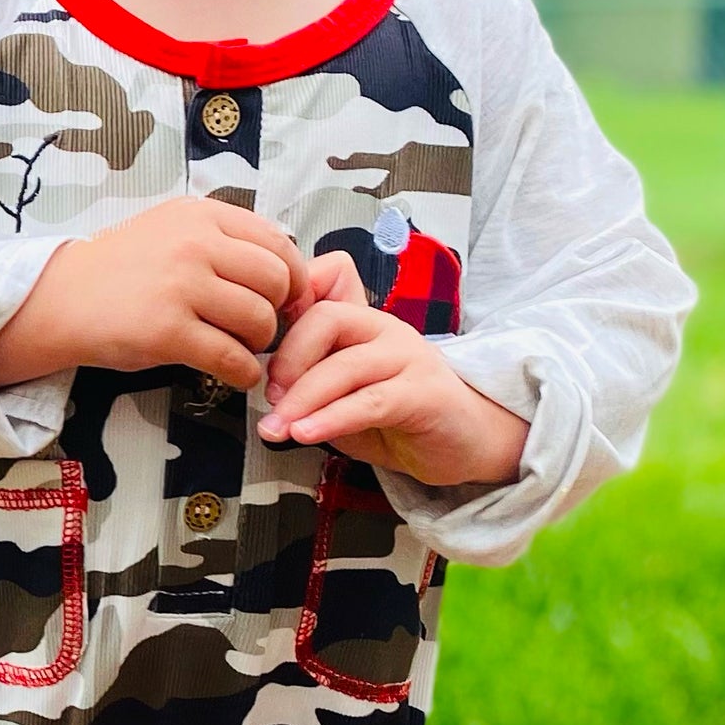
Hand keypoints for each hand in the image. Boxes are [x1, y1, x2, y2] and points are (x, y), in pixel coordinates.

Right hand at [0, 196, 311, 391]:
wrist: (61, 298)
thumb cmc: (121, 269)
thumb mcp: (170, 229)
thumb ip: (220, 238)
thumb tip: (282, 266)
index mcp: (200, 215)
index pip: (276, 241)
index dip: (293, 275)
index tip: (286, 298)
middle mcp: (195, 244)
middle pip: (275, 280)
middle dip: (278, 310)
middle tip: (261, 327)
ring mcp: (181, 287)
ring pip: (259, 319)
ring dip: (261, 343)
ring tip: (242, 348)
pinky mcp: (167, 332)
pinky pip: (231, 357)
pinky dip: (245, 372)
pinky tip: (237, 374)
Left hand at [260, 296, 529, 486]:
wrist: (467, 441)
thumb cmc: (401, 417)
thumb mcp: (346, 395)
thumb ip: (312, 383)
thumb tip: (265, 392)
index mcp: (364, 322)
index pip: (323, 282)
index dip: (286, 304)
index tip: (257, 345)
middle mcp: (386, 329)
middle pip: (327, 319)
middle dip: (287, 359)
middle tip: (270, 397)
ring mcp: (409, 358)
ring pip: (344, 365)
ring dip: (302, 400)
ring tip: (277, 428)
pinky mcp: (424, 393)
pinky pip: (370, 401)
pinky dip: (332, 419)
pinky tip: (307, 434)